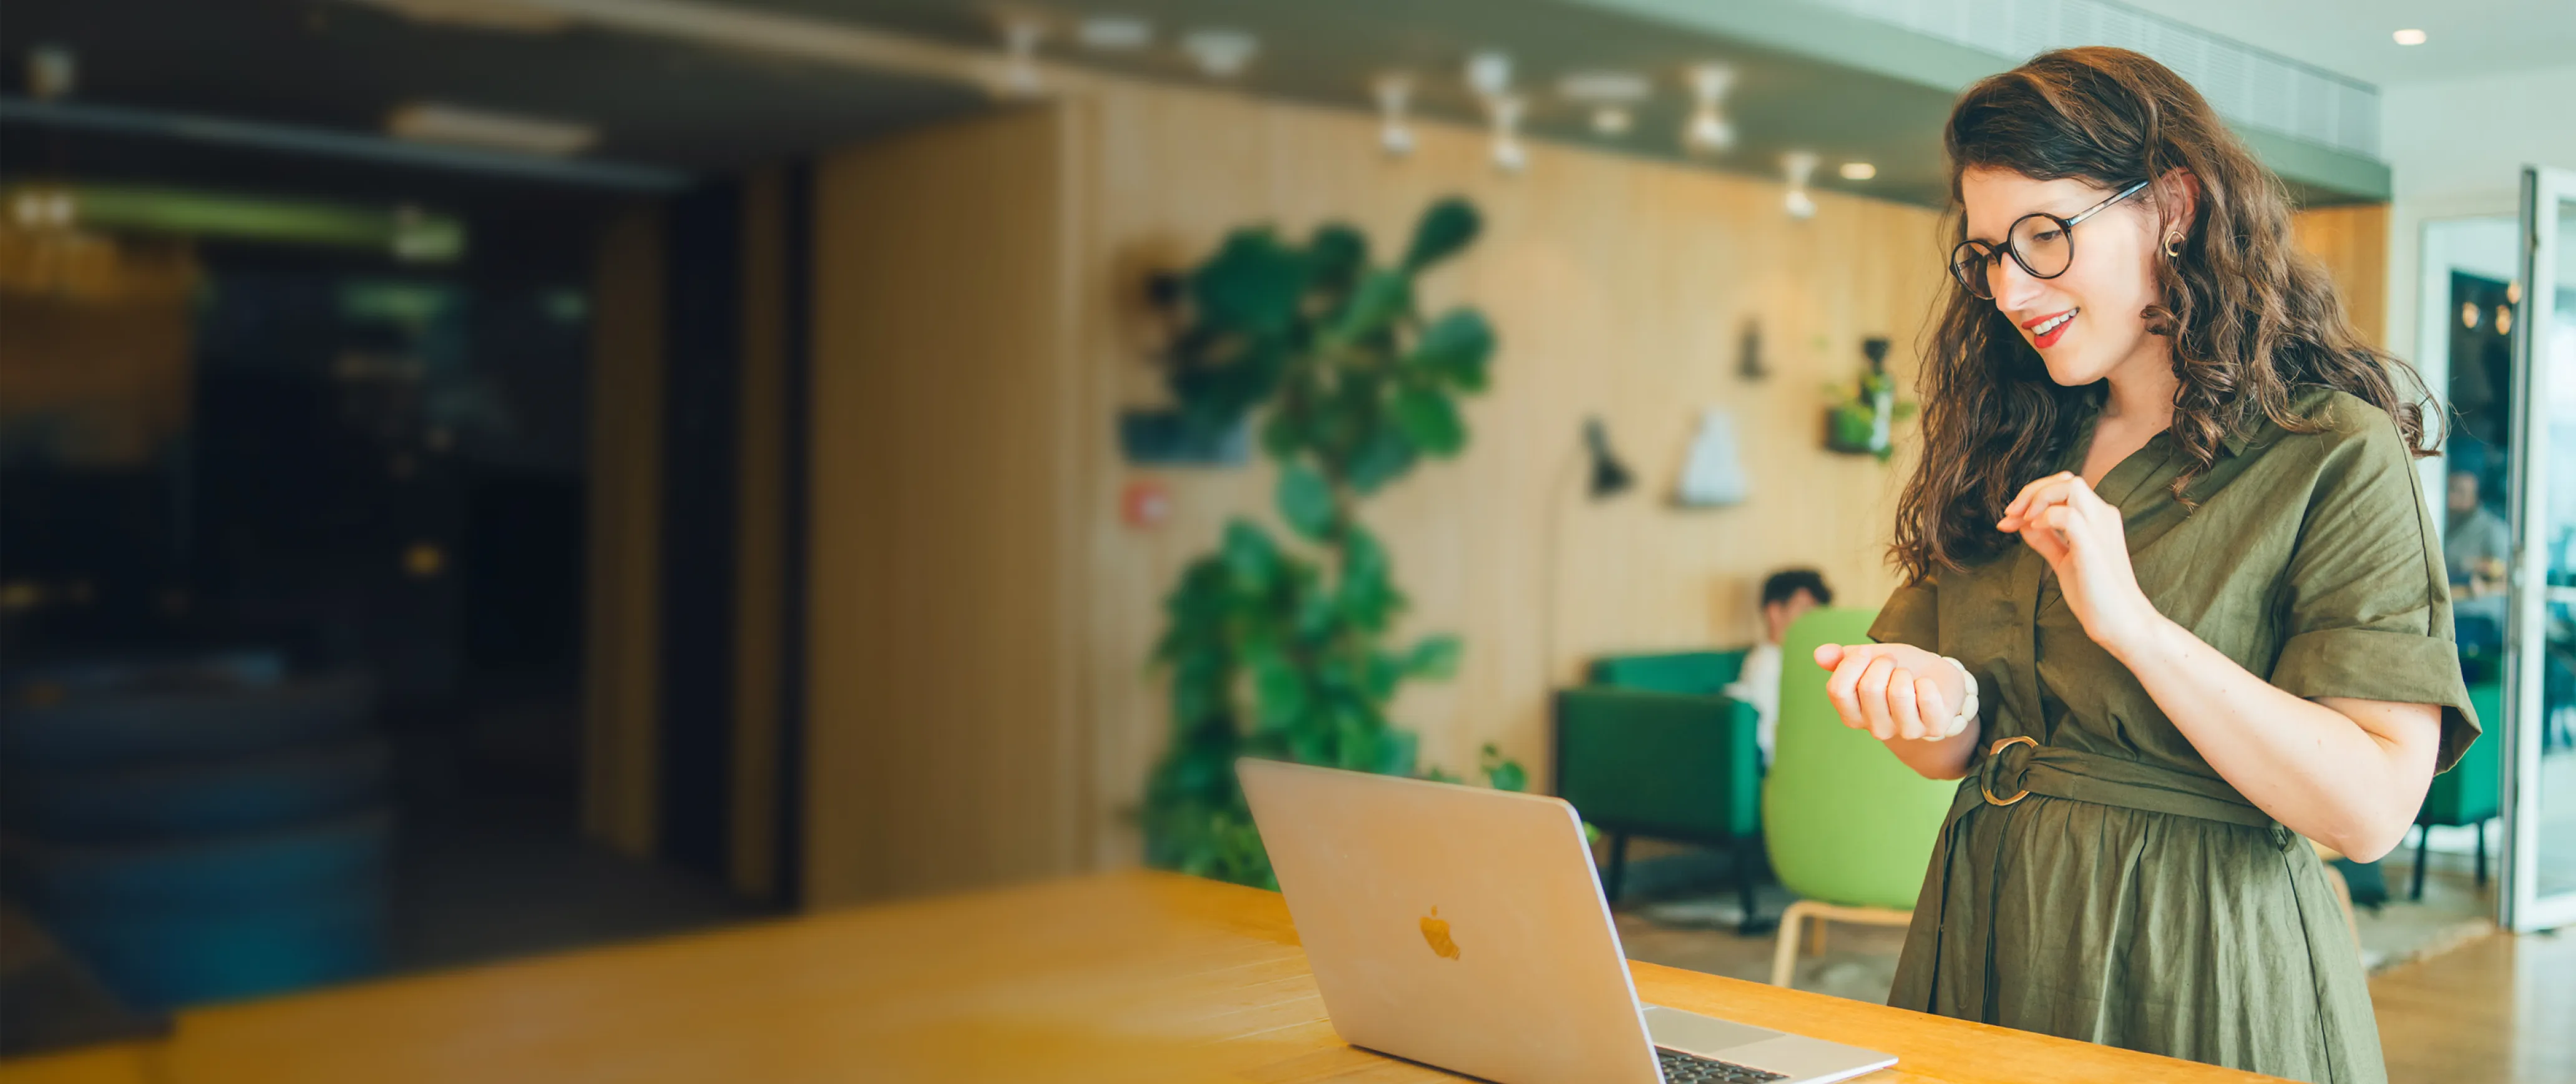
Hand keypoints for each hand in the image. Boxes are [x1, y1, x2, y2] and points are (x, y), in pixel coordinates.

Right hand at [1812, 642, 1966, 740]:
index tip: (1865, 653)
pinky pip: (1927, 698)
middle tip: (1893, 664)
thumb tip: (1819, 654)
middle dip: (1883, 663)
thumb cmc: (1895, 670)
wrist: (1934, 678)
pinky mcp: (1934, 727)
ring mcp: (1905, 731)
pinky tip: (1926, 686)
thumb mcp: (1865, 659)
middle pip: (1869, 687)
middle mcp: (1876, 728)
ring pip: (1899, 692)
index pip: (1837, 690)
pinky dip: (1927, 682)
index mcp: (1852, 714)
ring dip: (1905, 672)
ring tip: (1908, 676)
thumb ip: (1840, 658)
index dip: (1852, 663)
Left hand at [1998, 471, 2160, 655]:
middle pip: (2066, 480)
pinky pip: (2068, 515)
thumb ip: (2047, 540)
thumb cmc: (2096, 595)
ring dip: (2037, 497)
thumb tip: (2023, 524)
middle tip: (2009, 515)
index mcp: (2097, 519)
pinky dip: (2045, 517)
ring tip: (2021, 519)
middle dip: (2031, 491)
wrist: (2121, 623)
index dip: (2032, 496)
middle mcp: (2102, 516)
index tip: (2009, 520)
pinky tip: (2034, 530)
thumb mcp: (2064, 561)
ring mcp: (2100, 528)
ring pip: (2070, 486)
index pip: (2064, 487)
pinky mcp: (2093, 545)